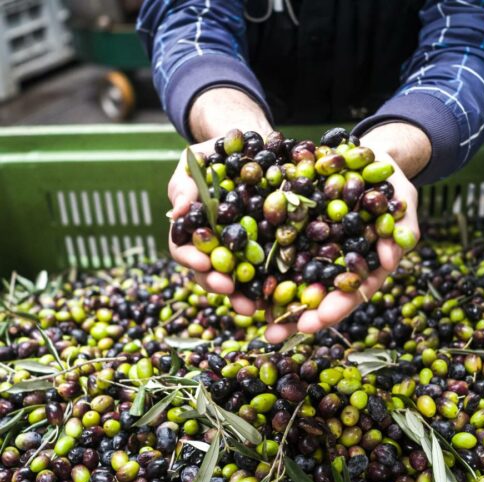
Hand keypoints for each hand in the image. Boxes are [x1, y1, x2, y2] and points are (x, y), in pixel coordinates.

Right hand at [167, 140, 257, 314]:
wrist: (247, 145)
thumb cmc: (214, 155)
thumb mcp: (193, 164)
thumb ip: (184, 185)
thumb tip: (179, 210)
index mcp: (193, 230)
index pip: (184, 250)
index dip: (190, 259)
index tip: (201, 262)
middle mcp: (214, 245)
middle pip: (210, 273)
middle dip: (217, 284)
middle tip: (228, 288)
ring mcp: (239, 250)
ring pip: (237, 279)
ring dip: (243, 296)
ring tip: (254, 307)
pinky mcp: (265, 248)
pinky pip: (266, 270)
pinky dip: (270, 285)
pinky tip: (278, 295)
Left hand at [264, 148, 419, 343]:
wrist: (364, 155)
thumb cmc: (389, 179)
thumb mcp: (402, 198)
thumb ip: (401, 228)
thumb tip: (390, 259)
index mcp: (365, 264)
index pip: (351, 293)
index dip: (335, 309)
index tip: (316, 321)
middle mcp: (337, 264)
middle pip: (317, 296)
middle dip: (296, 316)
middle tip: (274, 334)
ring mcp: (315, 250)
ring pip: (294, 280)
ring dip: (273, 301)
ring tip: (250, 317)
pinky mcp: (295, 233)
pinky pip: (276, 251)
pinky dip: (259, 267)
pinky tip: (240, 280)